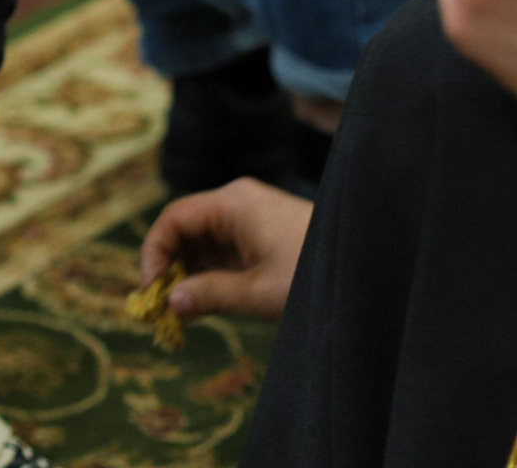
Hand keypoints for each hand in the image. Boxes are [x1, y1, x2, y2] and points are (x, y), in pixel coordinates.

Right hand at [140, 178, 311, 320]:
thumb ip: (209, 296)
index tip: (150, 291)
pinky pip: (222, 249)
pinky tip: (205, 302)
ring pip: (203, 241)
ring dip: (189, 274)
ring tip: (182, 312)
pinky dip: (210, 273)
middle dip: (170, 267)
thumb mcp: (258, 292)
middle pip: (185, 228)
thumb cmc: (312, 275)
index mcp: (233, 204)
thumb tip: (169, 304)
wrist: (366, 268)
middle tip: (161, 308)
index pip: (174, 219)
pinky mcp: (261, 234)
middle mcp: (237, 203)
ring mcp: (250, 217)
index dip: (154, 254)